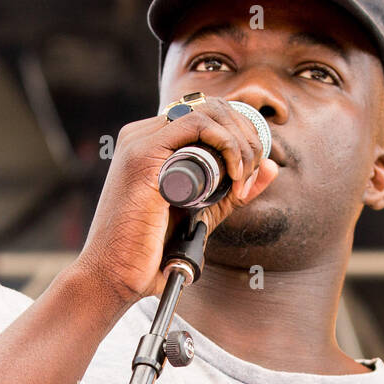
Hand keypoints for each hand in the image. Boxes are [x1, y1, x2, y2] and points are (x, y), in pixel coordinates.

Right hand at [73, 99, 278, 309]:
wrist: (113, 276)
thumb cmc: (148, 252)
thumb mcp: (203, 213)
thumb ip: (234, 191)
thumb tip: (270, 168)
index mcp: (151, 144)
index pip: (207, 115)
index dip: (240, 134)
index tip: (251, 169)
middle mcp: (142, 136)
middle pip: (212, 108)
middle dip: (246, 136)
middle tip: (251, 173)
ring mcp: (140, 142)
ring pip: (209, 111)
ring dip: (240, 141)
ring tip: (243, 177)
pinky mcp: (143, 156)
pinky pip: (197, 125)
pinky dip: (227, 143)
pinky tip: (234, 173)